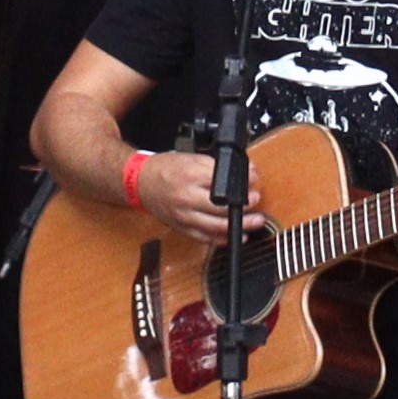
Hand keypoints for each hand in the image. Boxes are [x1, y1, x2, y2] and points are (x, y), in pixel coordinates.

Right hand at [136, 151, 263, 246]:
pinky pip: (204, 238)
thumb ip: (217, 166)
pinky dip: (221, 239)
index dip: (244, 181)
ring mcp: (184, 216)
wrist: (140, 182)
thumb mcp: (192, 159)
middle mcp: (187, 198)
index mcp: (191, 176)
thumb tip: (245, 171)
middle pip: (222, 207)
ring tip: (255, 222)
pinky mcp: (181, 228)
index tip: (255, 180)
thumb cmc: (166, 169)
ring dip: (239, 226)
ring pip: (216, 226)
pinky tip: (236, 236)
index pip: (224, 181)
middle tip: (257, 201)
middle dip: (245, 206)